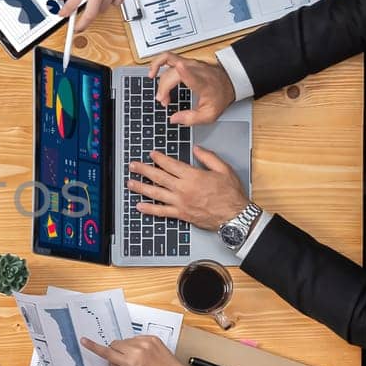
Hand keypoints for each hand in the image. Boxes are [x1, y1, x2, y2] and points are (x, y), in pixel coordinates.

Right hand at [81, 335, 187, 365]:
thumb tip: (109, 358)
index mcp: (130, 362)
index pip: (107, 352)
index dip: (94, 347)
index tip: (84, 340)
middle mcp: (136, 350)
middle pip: (115, 344)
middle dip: (116, 350)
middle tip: (125, 360)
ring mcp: (145, 342)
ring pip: (125, 340)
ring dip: (127, 347)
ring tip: (139, 357)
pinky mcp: (152, 337)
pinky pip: (137, 338)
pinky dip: (137, 344)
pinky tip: (145, 353)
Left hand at [127, 147, 248, 229]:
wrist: (234, 216)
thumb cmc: (231, 195)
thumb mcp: (224, 169)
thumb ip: (208, 157)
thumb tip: (197, 149)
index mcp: (193, 176)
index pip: (171, 165)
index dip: (159, 159)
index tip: (152, 154)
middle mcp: (183, 189)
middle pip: (159, 177)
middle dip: (143, 170)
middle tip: (133, 166)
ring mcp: (180, 202)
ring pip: (156, 193)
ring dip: (141, 187)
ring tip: (130, 183)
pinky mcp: (181, 214)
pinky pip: (161, 211)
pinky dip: (149, 209)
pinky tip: (140, 206)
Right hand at [148, 51, 234, 124]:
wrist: (230, 83)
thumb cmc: (219, 97)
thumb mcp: (209, 115)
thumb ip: (191, 119)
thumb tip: (173, 119)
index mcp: (204, 83)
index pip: (194, 75)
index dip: (186, 72)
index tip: (179, 67)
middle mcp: (197, 70)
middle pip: (174, 73)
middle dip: (164, 87)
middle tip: (164, 101)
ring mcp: (191, 63)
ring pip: (169, 63)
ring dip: (159, 74)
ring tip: (152, 80)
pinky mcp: (187, 61)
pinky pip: (169, 57)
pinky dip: (159, 63)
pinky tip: (154, 71)